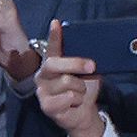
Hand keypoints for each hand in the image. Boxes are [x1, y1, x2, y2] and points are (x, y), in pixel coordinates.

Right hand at [34, 22, 106, 136]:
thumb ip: (86, 61)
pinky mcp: (46, 105)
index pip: (53, 47)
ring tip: (79, 93)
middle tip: (92, 67)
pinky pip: (68, 98)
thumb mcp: (88, 72)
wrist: (83, 113)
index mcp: (53, 63)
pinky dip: (77, 100)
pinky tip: (73, 104)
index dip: (54, 35)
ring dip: (80, 89)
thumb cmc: (83, 89)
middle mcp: (43, 74)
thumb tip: (94, 54)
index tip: (56, 23)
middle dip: (76, 63)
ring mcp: (42, 90)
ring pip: (67, 82)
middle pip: (55, 63)